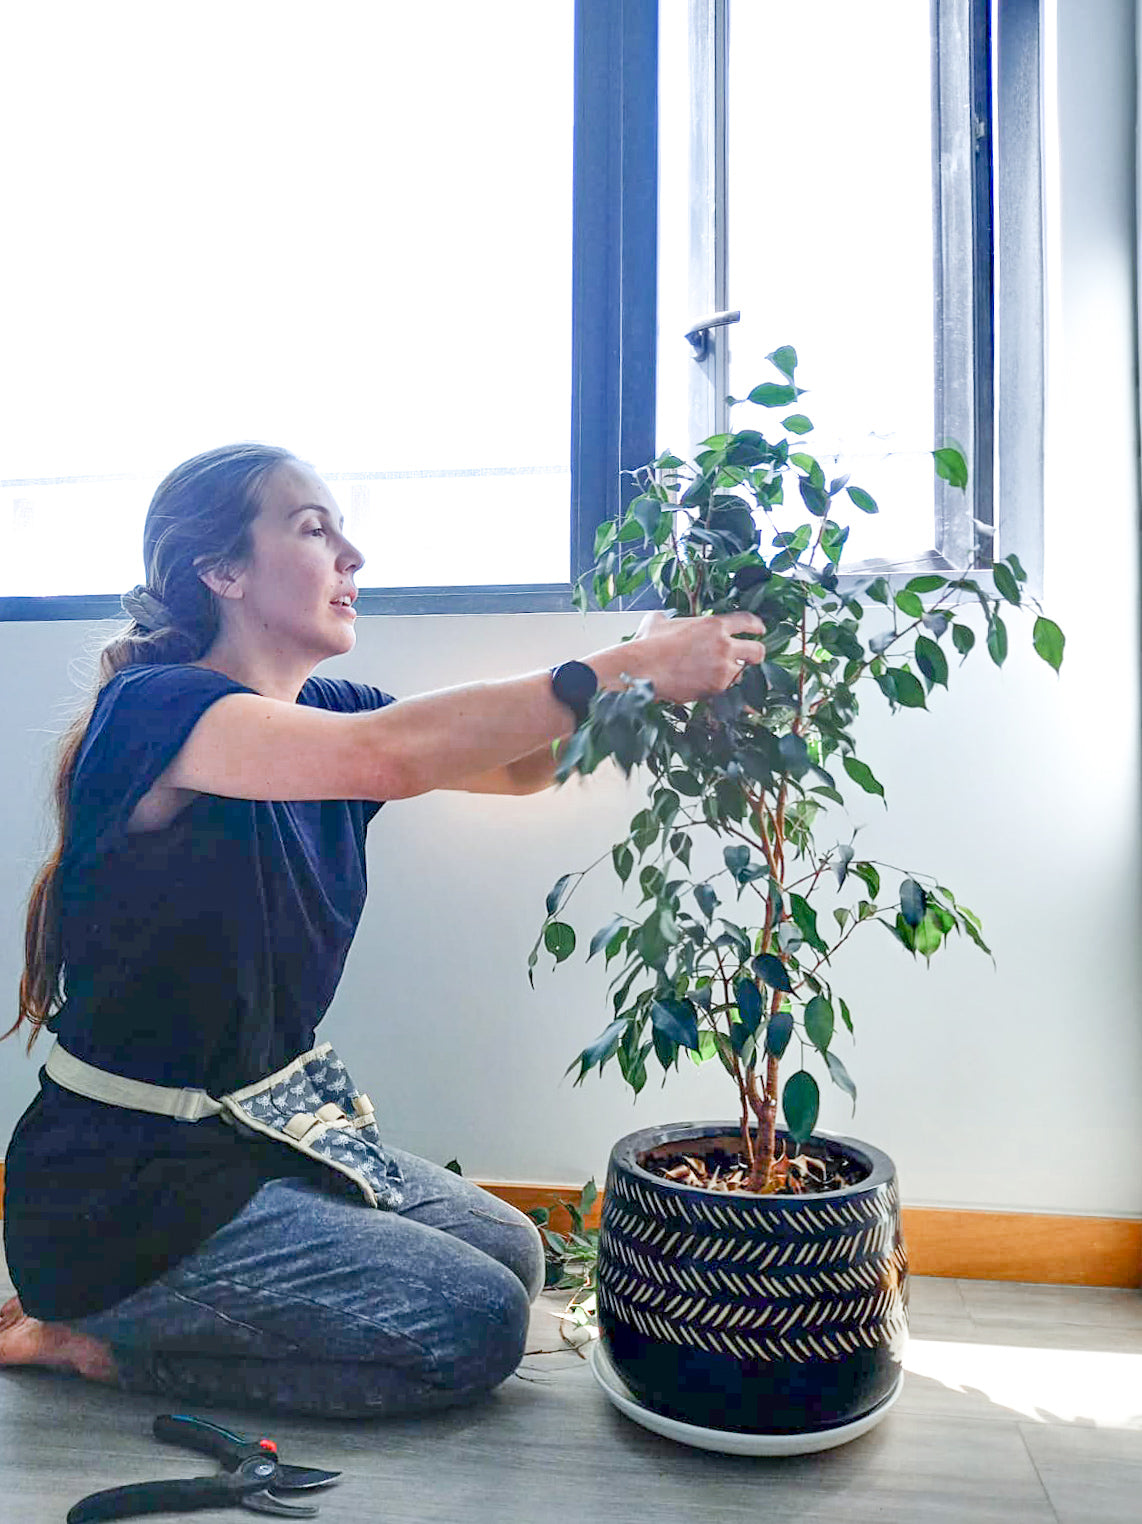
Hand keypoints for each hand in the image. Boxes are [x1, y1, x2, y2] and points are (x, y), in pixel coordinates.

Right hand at [625, 609, 765, 704]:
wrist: (642, 669)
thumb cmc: (647, 645)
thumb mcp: (657, 621)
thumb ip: (668, 618)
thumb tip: (662, 619)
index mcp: (714, 625)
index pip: (747, 621)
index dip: (757, 626)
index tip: (760, 630)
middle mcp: (723, 645)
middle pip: (757, 651)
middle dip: (757, 655)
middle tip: (752, 657)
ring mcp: (722, 668)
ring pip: (744, 673)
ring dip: (737, 674)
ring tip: (725, 676)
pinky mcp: (716, 688)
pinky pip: (730, 691)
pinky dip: (727, 692)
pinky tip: (722, 693)